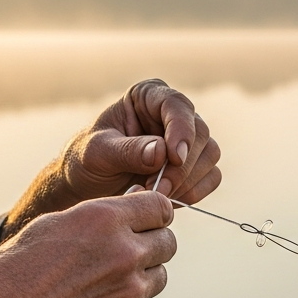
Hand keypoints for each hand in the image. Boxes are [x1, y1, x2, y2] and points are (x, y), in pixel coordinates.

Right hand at [0, 189, 174, 297]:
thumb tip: (131, 209)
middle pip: (168, 242)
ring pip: (158, 277)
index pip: (160, 207)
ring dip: (140, 277)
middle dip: (151, 243)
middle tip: (126, 252)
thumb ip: (99, 217)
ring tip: (102, 284)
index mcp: (106, 219)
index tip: (147, 220)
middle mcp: (126, 253)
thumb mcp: (53, 225)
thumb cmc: (16, 273)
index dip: (153, 213)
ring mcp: (132, 292)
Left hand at [65, 79, 221, 202]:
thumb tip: (161, 152)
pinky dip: (195, 192)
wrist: (87, 186)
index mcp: (147, 96)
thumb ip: (127, 151)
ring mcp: (187, 139)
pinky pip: (212, 176)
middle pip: (200, 133)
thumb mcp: (97, 154)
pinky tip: (169, 200)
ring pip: (210, 155)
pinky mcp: (194, 165)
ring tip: (156, 195)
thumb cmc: (86, 161)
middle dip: (181, 167)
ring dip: (188, 181)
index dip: (181, 130)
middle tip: (157, 190)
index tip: (174, 158)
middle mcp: (172, 113)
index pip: (176, 105)